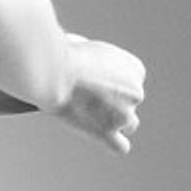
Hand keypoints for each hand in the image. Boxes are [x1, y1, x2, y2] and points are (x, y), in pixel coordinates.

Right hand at [55, 35, 145, 155]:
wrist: (54, 72)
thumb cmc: (62, 53)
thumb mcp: (87, 44)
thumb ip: (96, 58)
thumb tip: (87, 66)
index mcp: (135, 68)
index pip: (133, 81)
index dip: (113, 82)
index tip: (94, 82)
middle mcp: (136, 92)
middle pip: (131, 102)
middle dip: (114, 101)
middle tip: (88, 97)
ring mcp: (124, 114)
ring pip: (129, 124)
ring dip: (114, 120)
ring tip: (90, 114)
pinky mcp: (108, 132)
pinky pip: (120, 146)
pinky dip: (113, 143)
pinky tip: (100, 135)